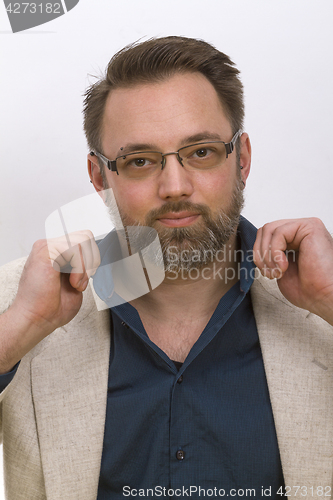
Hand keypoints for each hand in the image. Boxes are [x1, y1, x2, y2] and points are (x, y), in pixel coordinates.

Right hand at [0, 231, 99, 372]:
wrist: (38, 319)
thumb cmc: (52, 306)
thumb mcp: (77, 281)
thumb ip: (83, 265)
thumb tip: (94, 255)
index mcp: (57, 253)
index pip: (84, 239)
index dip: (92, 257)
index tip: (87, 277)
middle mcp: (51, 247)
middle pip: (86, 236)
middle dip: (92, 260)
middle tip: (82, 281)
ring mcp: (47, 247)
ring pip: (82, 240)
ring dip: (85, 267)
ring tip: (75, 284)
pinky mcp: (45, 250)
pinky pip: (74, 248)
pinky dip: (79, 268)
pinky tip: (72, 282)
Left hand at [253, 218, 332, 324]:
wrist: (324, 297)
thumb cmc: (308, 289)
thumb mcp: (278, 268)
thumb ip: (269, 253)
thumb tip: (256, 247)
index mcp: (294, 239)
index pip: (265, 236)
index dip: (259, 254)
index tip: (268, 273)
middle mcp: (301, 230)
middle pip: (265, 230)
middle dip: (260, 254)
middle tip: (270, 273)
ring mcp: (306, 226)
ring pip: (268, 229)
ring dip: (267, 254)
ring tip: (277, 271)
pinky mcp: (310, 227)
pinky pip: (279, 232)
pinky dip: (275, 251)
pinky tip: (284, 266)